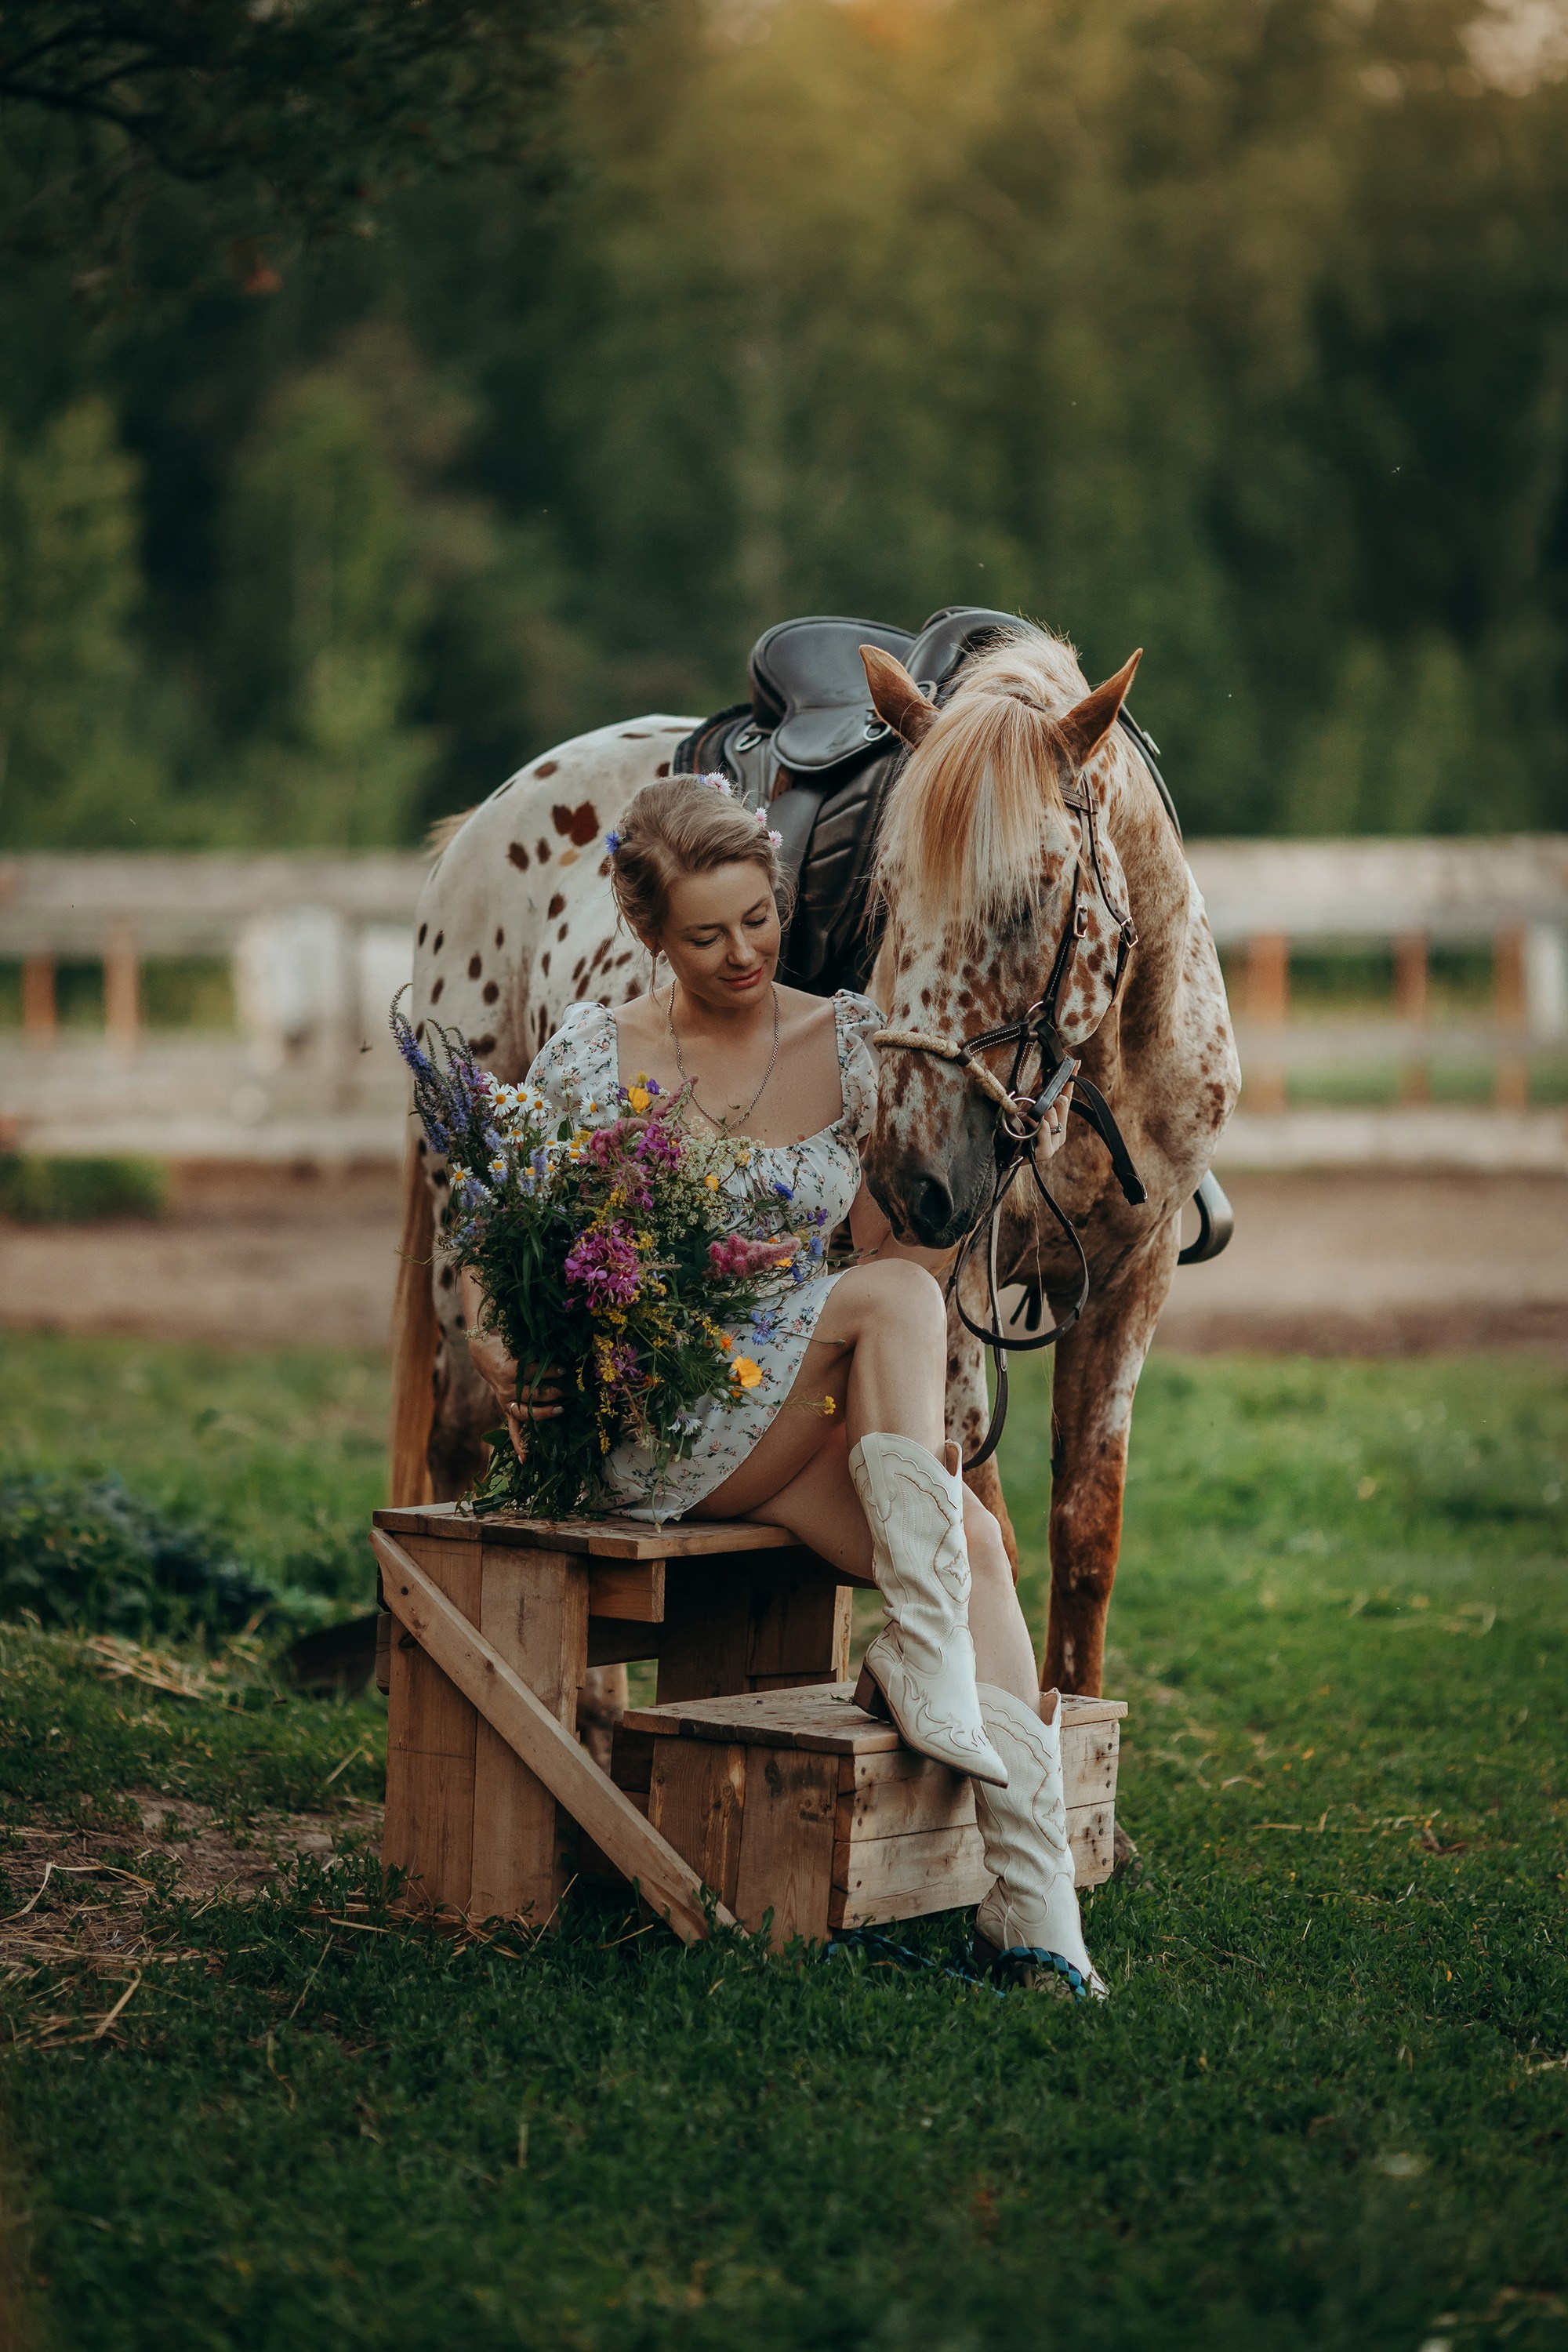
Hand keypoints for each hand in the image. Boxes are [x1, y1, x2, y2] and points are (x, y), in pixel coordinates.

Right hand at [459, 1270, 562, 1459]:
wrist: (482, 1351)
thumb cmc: (504, 1335)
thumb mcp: (515, 1325)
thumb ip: (529, 1316)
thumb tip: (545, 1295)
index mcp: (507, 1365)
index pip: (529, 1371)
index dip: (547, 1371)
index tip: (565, 1368)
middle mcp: (505, 1386)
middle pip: (530, 1393)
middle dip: (551, 1392)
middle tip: (570, 1389)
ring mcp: (505, 1400)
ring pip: (524, 1412)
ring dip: (542, 1414)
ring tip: (560, 1411)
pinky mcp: (508, 1408)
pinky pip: (514, 1428)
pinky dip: (520, 1444)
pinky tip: (528, 1460)